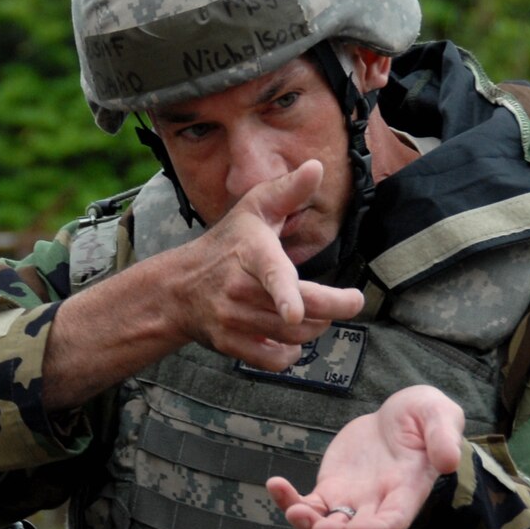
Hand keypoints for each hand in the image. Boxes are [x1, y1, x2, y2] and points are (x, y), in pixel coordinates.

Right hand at [173, 159, 363, 369]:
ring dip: (316, 326)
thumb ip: (288, 190)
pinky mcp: (230, 345)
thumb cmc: (226, 244)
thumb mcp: (254, 209)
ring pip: (293, 336)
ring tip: (317, 312)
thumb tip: (317, 167)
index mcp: (250, 254)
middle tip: (351, 300)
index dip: (285, 296)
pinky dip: (291, 354)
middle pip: (297, 314)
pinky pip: (274, 361)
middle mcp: (239, 290)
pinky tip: (291, 337)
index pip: (271, 274)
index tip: (295, 312)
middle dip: (333, 308)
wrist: (178, 288)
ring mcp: (232, 321)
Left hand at [266, 386, 465, 528]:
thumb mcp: (439, 414)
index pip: (394, 522)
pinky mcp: (331, 489)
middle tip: (319, 527)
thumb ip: (444, 436)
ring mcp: (353, 500)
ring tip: (293, 509)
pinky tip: (275, 484)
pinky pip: (307, 505)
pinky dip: (289, 501)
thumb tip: (450, 461)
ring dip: (309, 526)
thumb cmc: (424, 415)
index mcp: (407, 491)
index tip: (356, 528)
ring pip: (328, 527)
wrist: (398, 415)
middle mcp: (379, 504)